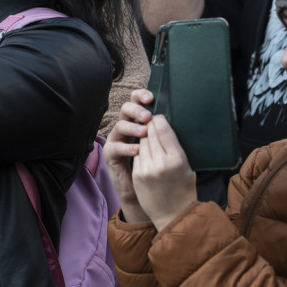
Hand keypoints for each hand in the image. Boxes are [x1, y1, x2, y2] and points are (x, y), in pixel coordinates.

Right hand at [104, 89, 155, 222]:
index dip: (141, 96)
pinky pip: (115, 147)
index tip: (151, 98)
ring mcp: (117, 139)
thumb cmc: (159, 166)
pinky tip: (137, 150)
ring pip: (119, 125)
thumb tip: (175, 116)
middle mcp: (127, 126)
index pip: (137, 101)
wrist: (146, 190)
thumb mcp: (164, 145)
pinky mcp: (111, 154)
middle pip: (126, 108)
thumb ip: (165, 130)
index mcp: (139, 120)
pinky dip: (126, 147)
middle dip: (136, 110)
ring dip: (132, 127)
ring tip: (144, 132)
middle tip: (147, 116)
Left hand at [132, 115, 197, 230]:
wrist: (173, 215)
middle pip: (150, 132)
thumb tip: (165, 127)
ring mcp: (147, 169)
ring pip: (141, 142)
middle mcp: (160, 163)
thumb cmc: (184, 188)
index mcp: (177, 159)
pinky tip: (145, 150)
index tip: (159, 116)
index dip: (159, 119)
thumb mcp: (187, 165)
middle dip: (150, 125)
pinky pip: (136, 154)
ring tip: (148, 135)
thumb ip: (176, 147)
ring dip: (144, 136)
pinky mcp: (137, 175)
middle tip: (151, 120)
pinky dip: (140, 149)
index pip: (163, 129)